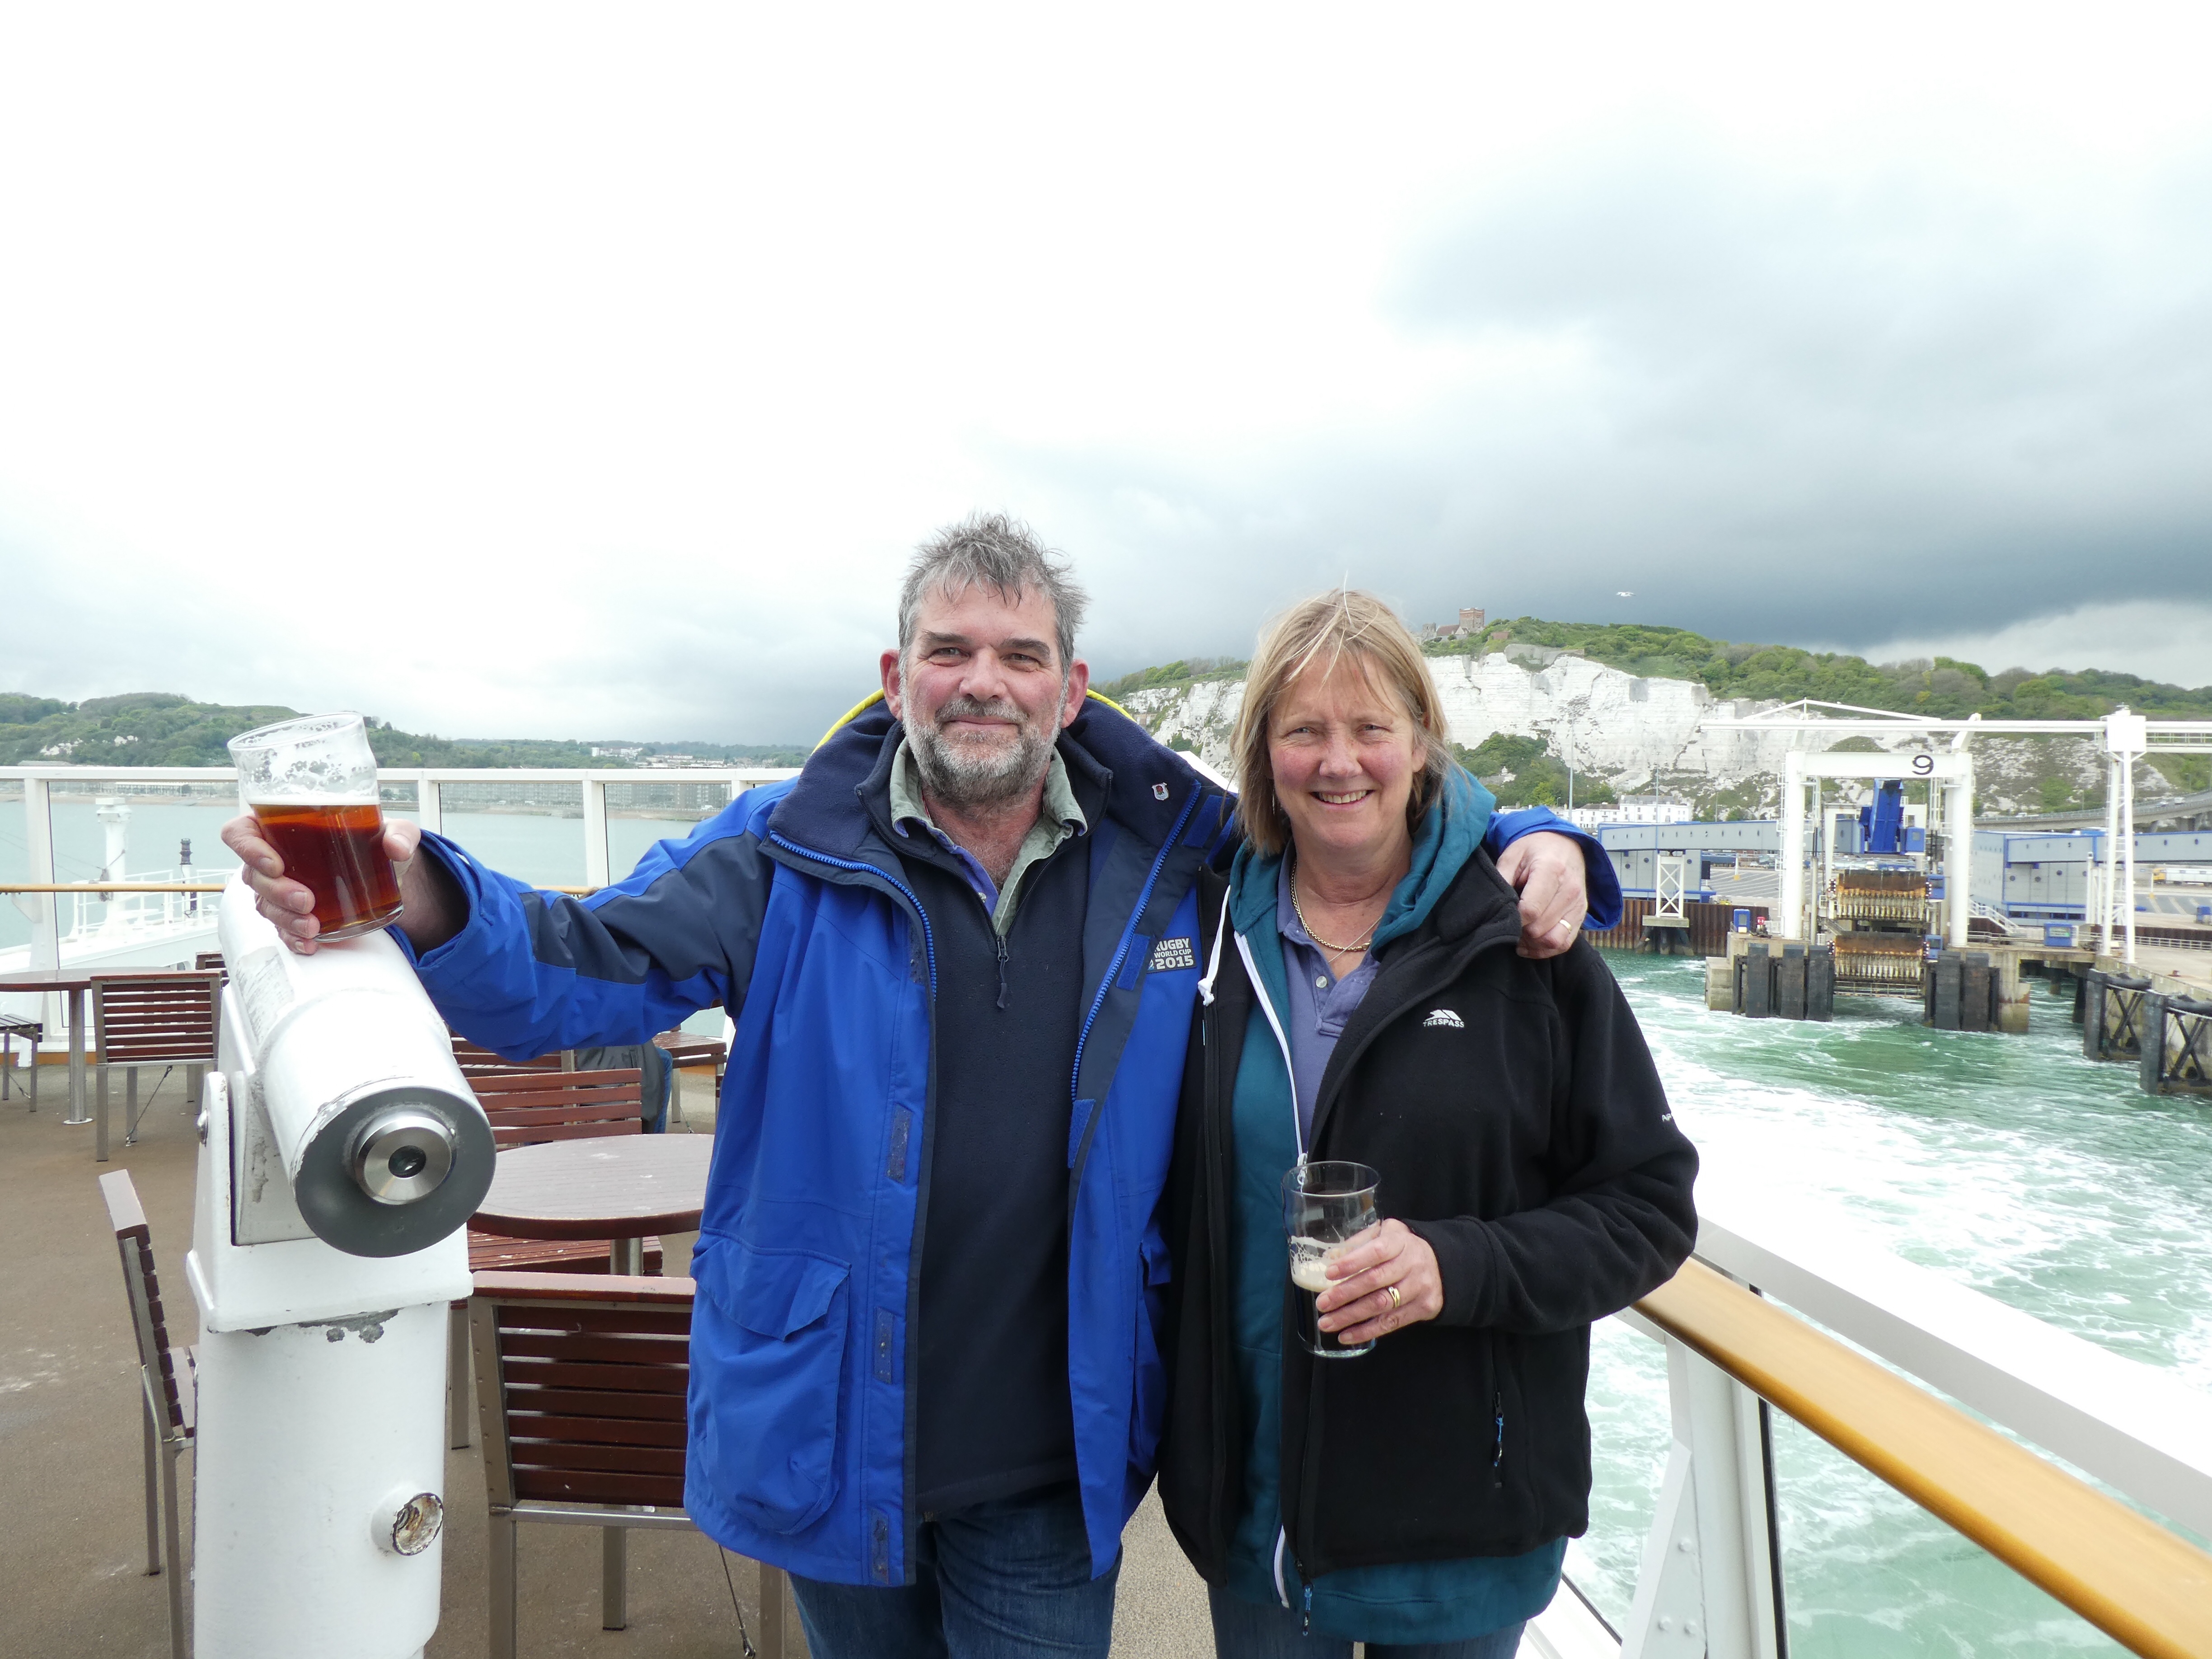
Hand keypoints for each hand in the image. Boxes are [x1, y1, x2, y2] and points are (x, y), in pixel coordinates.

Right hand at [220, 813, 422, 955]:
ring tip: (313, 927)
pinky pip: (282, 929)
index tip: (274, 864)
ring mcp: (279, 889)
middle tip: (307, 900)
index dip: (246, 847)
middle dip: (276, 892)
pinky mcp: (294, 913)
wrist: (388, 871)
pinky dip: (293, 939)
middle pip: (253, 876)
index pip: (240, 833)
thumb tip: (397, 847)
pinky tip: (310, 944)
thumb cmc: (375, 840)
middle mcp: (272, 858)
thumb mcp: (393, 829)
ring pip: (265, 905)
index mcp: (280, 826)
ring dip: (285, 919)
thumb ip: (399, 833)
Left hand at [1315, 1219, 1443, 1345]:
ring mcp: (1419, 1288)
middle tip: (1322, 1303)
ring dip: (1351, 1316)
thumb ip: (1361, 1241)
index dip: (1352, 1263)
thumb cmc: (1404, 1248)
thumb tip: (1330, 1255)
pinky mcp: (1423, 1308)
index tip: (1329, 1273)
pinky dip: (1366, 1331)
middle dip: (1345, 1294)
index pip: (1375, 1251)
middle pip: (1375, 1281)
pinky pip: (1391, 1323)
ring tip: (1327, 1323)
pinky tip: (1346, 1335)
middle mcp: (1412, 1264)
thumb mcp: (1387, 1233)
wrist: (1444, 1265)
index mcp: (1400, 1242)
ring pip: (1381, 1305)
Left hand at [1495, 829, 1587, 958]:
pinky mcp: (1581, 916)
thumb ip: (1502, 879)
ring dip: (1533, 944)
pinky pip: (1564, 944)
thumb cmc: (1534, 849)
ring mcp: (1578, 905)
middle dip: (1520, 932)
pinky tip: (1530, 943)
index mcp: (1551, 870)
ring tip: (1519, 935)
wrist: (1565, 844)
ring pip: (1553, 940)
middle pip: (1540, 928)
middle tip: (1508, 925)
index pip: (1530, 910)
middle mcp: (1570, 890)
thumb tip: (1494, 906)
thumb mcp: (1512, 855)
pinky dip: (1545, 949)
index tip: (1504, 915)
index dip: (1513, 919)